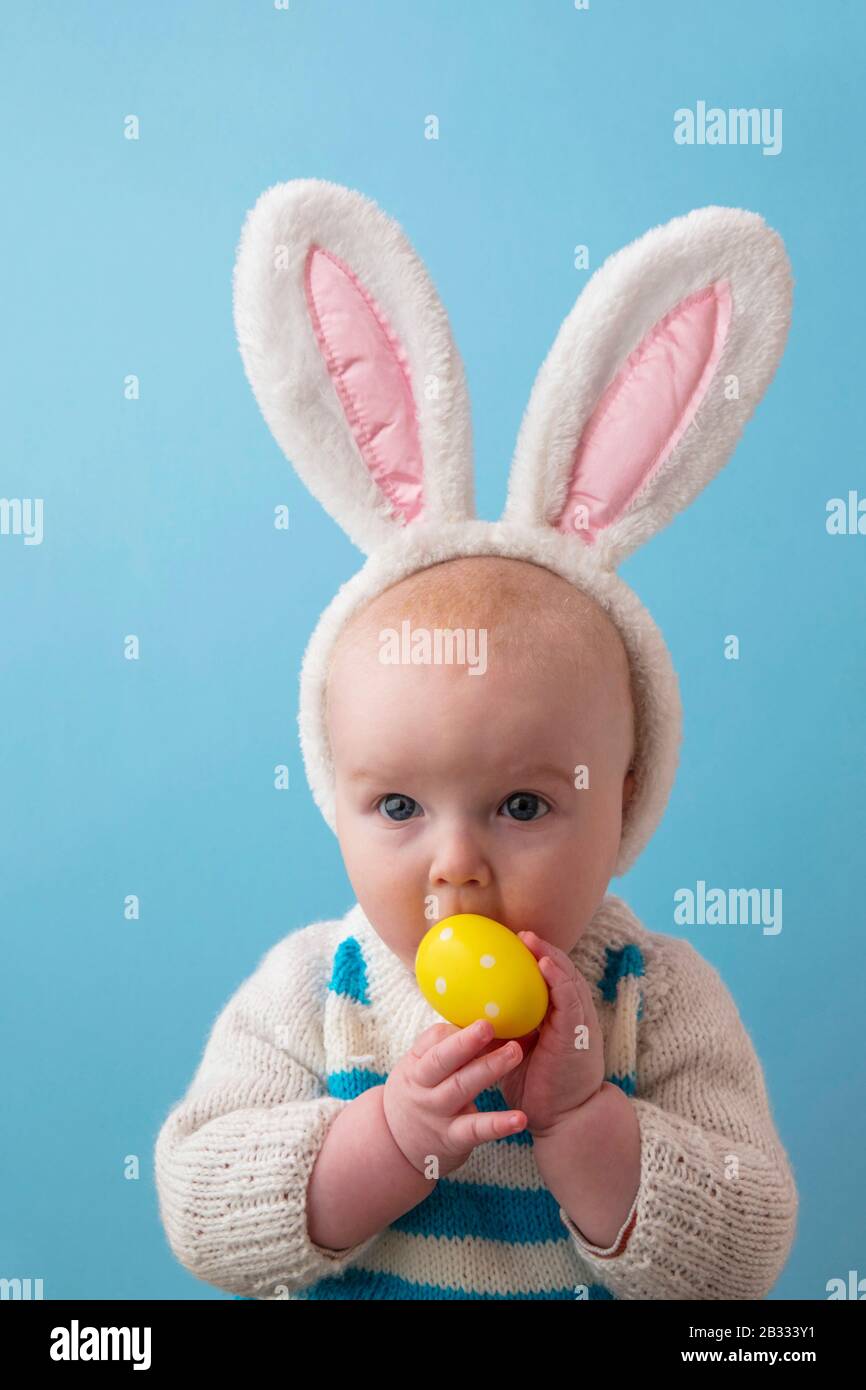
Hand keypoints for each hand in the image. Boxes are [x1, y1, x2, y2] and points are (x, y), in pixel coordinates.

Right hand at [383, 1019, 526, 1176]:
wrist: (394, 1147)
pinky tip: (520, 1118)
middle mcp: (423, 1087)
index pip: (435, 1039)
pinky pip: (477, 1130)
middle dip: (466, 1042)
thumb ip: (444, 1047)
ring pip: (461, 1087)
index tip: (485, 1017)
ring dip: (489, 1069)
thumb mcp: (418, 1069)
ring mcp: (438, 1113)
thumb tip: (483, 1016)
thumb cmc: (418, 1095)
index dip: (459, 1029)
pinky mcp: (453, 1139)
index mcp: (417, 1064)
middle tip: (490, 1025)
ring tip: (516, 1052)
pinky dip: (498, 1124)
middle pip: (443, 1060)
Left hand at [476, 929, 606, 1136]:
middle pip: (561, 974)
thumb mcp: (514, 1051)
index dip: (535, 961)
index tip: (514, 944)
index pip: (550, 982)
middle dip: (543, 951)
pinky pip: (571, 1000)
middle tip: (521, 934)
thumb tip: (470, 1010)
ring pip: (568, 981)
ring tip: (531, 940)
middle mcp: (572, 1017)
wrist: (563, 1119)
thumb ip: (503, 1028)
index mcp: (558, 1019)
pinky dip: (559, 979)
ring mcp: (578, 1024)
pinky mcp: (577, 1034)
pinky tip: (544, 965)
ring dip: (550, 958)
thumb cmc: (536, 1086)